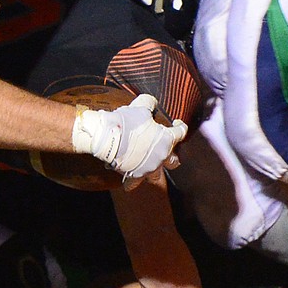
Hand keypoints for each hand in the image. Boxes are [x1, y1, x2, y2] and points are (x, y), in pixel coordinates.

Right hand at [71, 94, 188, 186]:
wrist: (106, 137)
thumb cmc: (125, 121)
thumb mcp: (140, 106)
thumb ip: (149, 103)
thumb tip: (152, 103)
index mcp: (166, 140)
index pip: (181, 133)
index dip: (180, 126)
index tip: (177, 123)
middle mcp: (161, 157)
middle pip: (173, 161)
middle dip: (172, 156)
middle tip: (167, 151)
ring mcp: (148, 168)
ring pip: (157, 175)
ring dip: (155, 171)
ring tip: (150, 168)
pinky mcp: (133, 175)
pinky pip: (134, 183)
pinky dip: (132, 183)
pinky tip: (130, 184)